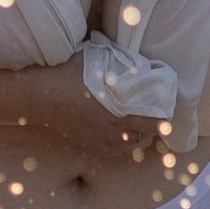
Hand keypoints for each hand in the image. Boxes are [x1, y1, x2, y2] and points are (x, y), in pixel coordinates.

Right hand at [0, 58, 170, 161]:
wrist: (40, 96)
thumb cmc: (67, 73)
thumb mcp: (96, 60)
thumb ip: (118, 60)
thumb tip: (136, 56)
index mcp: (117, 108)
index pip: (153, 120)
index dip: (164, 117)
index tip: (169, 109)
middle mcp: (112, 129)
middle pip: (145, 136)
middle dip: (154, 127)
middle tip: (158, 117)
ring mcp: (101, 140)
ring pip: (131, 146)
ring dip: (138, 136)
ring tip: (139, 125)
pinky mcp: (91, 145)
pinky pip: (115, 151)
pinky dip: (123, 144)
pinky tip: (122, 134)